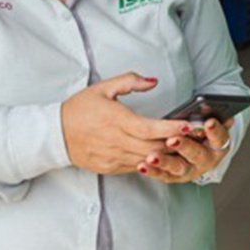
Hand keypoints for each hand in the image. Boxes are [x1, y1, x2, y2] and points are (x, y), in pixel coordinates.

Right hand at [61, 74, 189, 174]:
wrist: (54, 134)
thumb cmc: (79, 109)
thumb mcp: (102, 88)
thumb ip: (130, 81)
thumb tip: (153, 81)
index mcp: (115, 120)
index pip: (149, 128)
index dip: (170, 128)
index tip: (188, 125)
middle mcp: (115, 141)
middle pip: (152, 147)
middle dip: (175, 143)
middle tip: (195, 137)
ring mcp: (112, 157)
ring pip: (147, 160)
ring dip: (166, 155)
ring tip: (184, 147)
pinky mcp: (110, 168)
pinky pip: (136, 167)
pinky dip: (151, 162)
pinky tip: (162, 156)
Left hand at [139, 117, 234, 183]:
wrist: (196, 153)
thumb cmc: (202, 134)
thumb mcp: (208, 122)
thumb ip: (207, 114)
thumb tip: (206, 105)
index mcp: (218, 146)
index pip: (220, 139)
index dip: (215, 131)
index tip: (208, 122)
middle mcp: (206, 160)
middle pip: (197, 155)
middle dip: (184, 147)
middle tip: (172, 140)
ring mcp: (190, 170)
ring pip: (178, 167)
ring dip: (165, 162)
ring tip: (152, 156)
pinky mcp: (175, 177)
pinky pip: (163, 175)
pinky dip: (152, 171)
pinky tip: (142, 165)